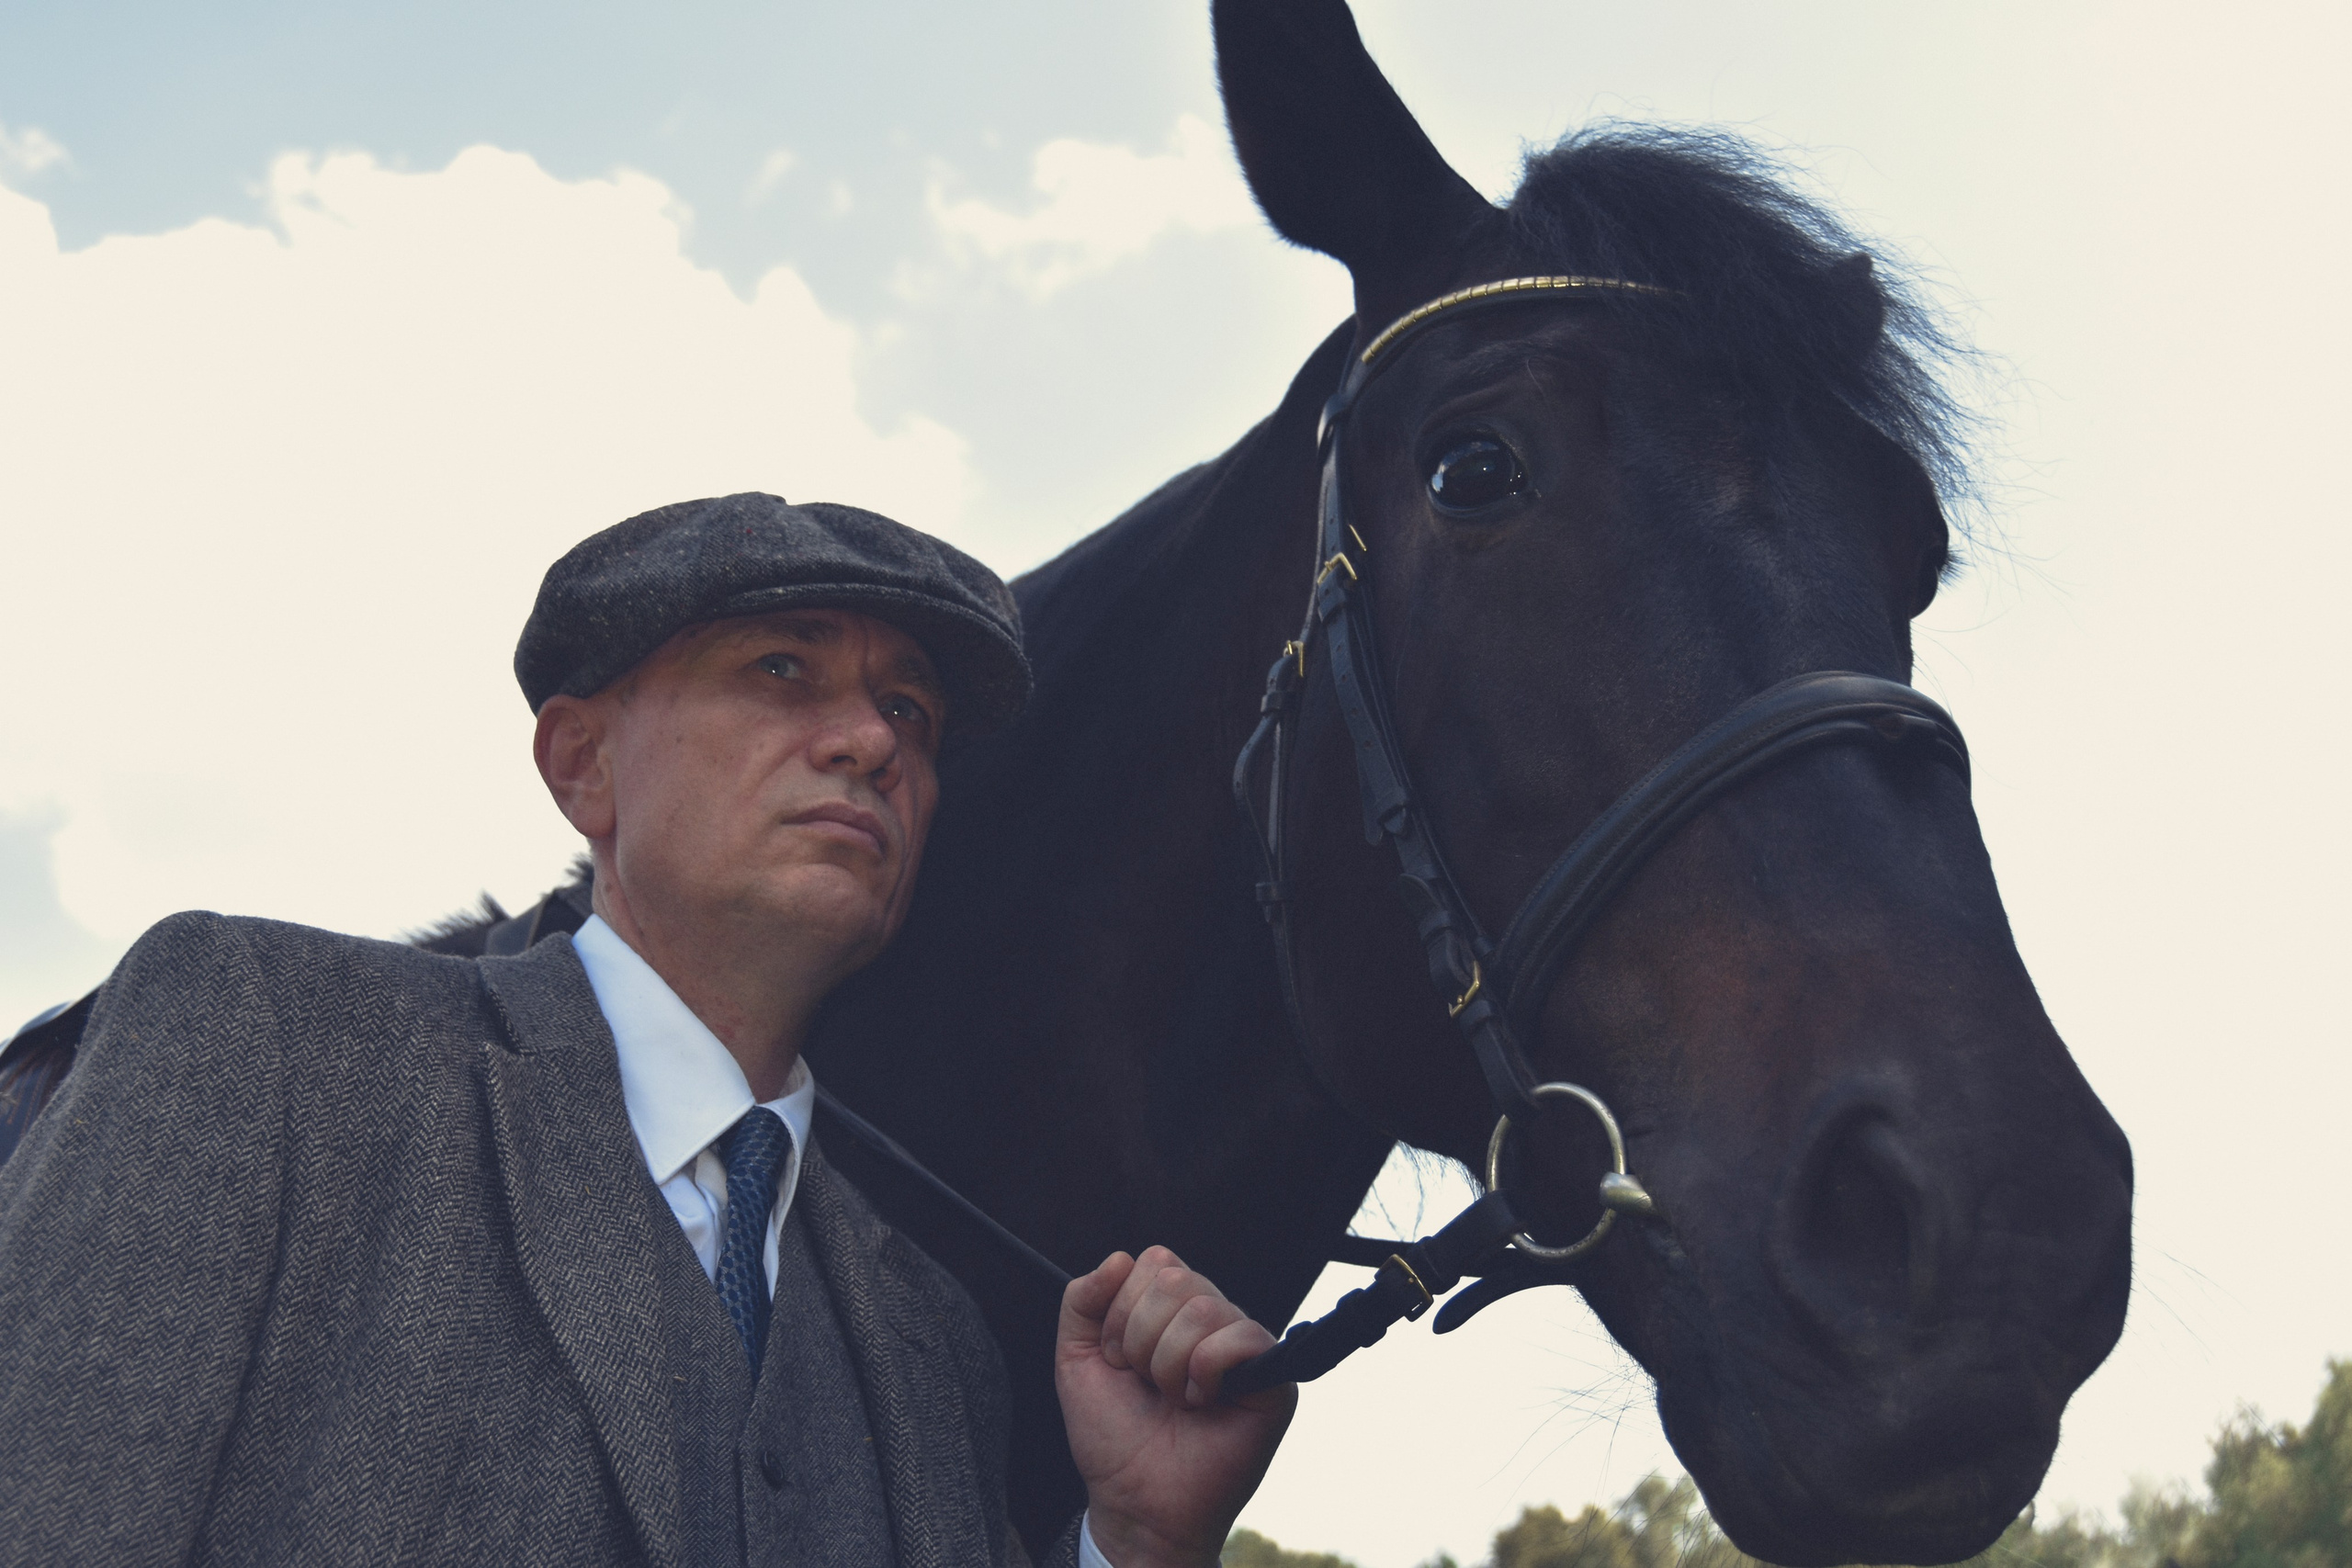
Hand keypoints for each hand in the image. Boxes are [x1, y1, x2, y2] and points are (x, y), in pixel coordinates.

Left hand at [1056, 1246, 1296, 1567]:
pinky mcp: (1274, 1378)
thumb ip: (1082, 1300)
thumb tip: (1118, 1257)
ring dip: (1168, 1363)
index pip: (1155, 1261)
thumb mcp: (1076, 1360)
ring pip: (1203, 1307)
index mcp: (1171, 1311)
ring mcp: (1244, 1347)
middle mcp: (1212, 1321)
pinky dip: (1206, 1371)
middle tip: (1147, 1385)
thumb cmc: (1112, 1437)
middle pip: (1175, 1278)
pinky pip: (1242, 1337)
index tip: (1118, 1361)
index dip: (1123, 1311)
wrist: (1134, 1501)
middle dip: (1140, 1339)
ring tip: (1175, 1399)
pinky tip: (1203, 1403)